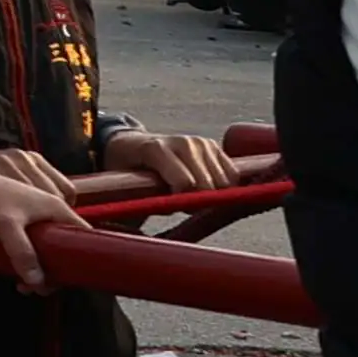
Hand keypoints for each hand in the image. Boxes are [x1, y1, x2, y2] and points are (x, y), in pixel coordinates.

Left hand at [0, 156, 76, 288]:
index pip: (83, 234)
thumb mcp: (5, 226)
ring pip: (48, 248)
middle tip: (40, 289)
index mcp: (55, 207)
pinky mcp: (20, 220)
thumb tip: (38, 280)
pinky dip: (29, 260)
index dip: (83, 258)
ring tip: (24, 285)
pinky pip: (34, 244)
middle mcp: (49, 210)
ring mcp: (35, 214)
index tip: (71, 279)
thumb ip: (22, 252)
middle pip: (65, 247)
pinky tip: (16, 271)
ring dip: (40, 269)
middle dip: (55, 271)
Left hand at [102, 127, 239, 194]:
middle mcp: (183, 142)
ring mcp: (201, 142)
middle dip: (200, 201)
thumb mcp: (124, 185)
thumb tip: (170, 213)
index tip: (174, 207)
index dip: (184, 201)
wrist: (131, 145)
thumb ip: (146, 200)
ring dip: (212, 195)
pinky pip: (232, 175)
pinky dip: (224, 187)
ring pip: (225, 182)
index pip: (186, 182)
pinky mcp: (214, 146)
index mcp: (156, 149)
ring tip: (191, 195)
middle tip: (183, 205)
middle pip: (209, 185)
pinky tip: (206, 188)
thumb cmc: (126, 169)